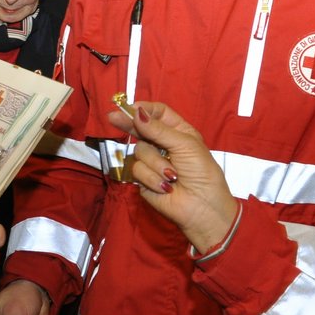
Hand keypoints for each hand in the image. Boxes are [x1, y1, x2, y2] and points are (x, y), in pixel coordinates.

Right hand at [108, 100, 238, 253]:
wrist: (202, 206)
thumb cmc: (201, 172)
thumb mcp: (184, 144)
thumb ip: (158, 129)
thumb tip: (136, 112)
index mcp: (178, 131)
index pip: (158, 113)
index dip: (144, 109)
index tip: (131, 107)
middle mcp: (163, 144)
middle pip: (141, 128)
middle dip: (129, 124)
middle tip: (113, 117)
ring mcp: (152, 162)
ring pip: (139, 151)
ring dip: (156, 163)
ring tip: (172, 175)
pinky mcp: (144, 179)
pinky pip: (138, 170)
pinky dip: (152, 178)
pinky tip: (165, 186)